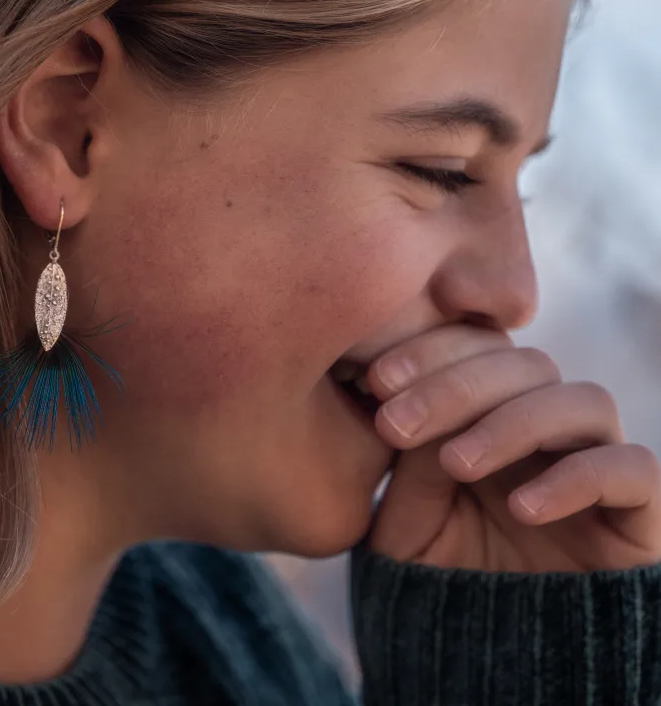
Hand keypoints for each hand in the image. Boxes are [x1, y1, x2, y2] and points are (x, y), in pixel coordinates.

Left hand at [364, 324, 660, 571]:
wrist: (492, 661)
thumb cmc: (443, 581)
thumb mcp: (407, 522)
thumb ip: (411, 462)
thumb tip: (406, 399)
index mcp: (489, 414)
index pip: (479, 347)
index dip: (432, 348)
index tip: (374, 378)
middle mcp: (545, 429)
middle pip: (525, 364)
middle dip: (455, 384)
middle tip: (394, 422)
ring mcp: (595, 462)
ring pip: (582, 400)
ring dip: (512, 422)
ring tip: (456, 464)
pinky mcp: (639, 511)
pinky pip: (632, 468)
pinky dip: (576, 477)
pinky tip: (521, 507)